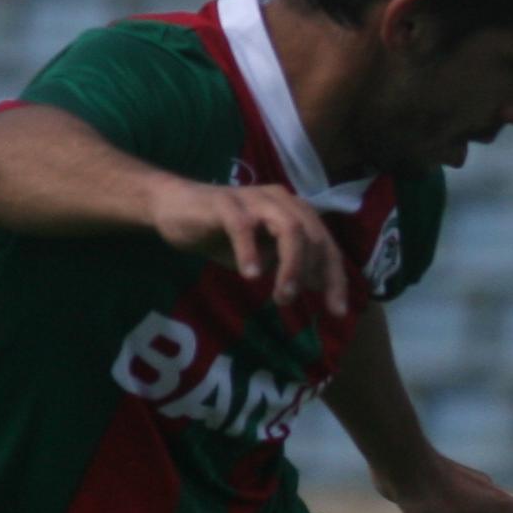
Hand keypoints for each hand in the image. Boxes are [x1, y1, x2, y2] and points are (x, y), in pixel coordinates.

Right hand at [150, 178, 349, 317]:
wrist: (174, 208)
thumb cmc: (223, 233)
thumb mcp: (262, 255)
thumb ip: (289, 265)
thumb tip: (317, 285)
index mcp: (294, 212)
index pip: (325, 245)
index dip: (335, 278)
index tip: (338, 312)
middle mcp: (280, 201)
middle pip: (313, 235)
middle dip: (313, 272)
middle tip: (296, 303)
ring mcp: (254, 200)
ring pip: (289, 228)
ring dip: (290, 264)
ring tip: (281, 295)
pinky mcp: (224, 204)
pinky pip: (243, 226)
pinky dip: (250, 252)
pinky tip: (250, 276)